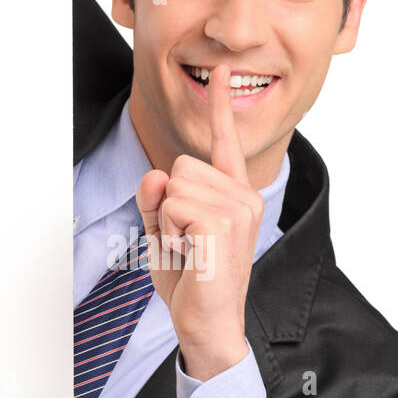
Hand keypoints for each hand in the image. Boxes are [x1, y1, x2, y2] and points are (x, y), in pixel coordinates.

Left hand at [135, 67, 264, 381]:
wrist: (208, 326)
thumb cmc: (192, 285)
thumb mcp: (164, 234)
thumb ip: (156, 201)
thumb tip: (154, 176)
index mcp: (235, 196)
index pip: (225, 143)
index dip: (221, 106)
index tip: (223, 71)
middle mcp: (244, 196)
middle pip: (181, 165)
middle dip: (167, 204)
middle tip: (185, 242)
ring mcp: (238, 209)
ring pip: (174, 184)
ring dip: (167, 220)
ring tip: (189, 251)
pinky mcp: (223, 223)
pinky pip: (172, 204)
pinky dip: (168, 231)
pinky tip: (189, 255)